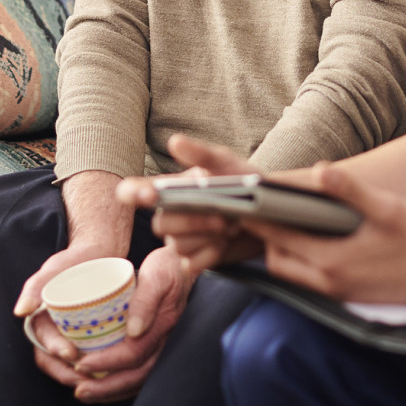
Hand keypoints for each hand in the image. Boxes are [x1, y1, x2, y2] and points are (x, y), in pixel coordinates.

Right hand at [15, 242, 123, 385]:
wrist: (100, 255)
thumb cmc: (73, 261)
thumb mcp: (53, 270)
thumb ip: (35, 287)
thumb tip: (21, 312)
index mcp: (41, 323)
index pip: (44, 348)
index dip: (55, 355)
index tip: (71, 355)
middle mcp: (54, 334)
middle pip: (57, 364)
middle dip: (69, 374)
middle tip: (88, 376)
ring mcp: (72, 338)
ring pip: (74, 367)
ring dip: (84, 376)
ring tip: (101, 378)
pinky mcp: (89, 338)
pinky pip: (91, 359)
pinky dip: (98, 367)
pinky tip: (111, 369)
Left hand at [66, 245, 195, 402]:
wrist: (185, 266)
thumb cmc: (168, 267)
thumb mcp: (157, 274)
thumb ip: (146, 300)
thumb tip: (134, 331)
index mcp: (164, 325)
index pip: (133, 353)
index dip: (107, 362)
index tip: (81, 364)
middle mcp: (165, 342)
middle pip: (136, 376)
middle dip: (106, 387)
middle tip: (79, 390)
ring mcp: (162, 347)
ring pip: (138, 380)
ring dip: (111, 391)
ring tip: (84, 393)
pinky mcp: (157, 347)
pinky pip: (139, 374)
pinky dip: (120, 385)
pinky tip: (101, 386)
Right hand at [117, 135, 265, 271]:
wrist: (270, 214)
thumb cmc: (244, 184)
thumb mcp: (226, 164)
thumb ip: (201, 154)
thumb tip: (175, 142)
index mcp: (173, 187)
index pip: (139, 189)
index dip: (134, 192)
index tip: (146, 194)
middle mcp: (173, 213)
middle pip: (161, 224)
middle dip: (192, 221)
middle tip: (222, 215)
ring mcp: (183, 238)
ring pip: (177, 245)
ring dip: (206, 237)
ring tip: (229, 226)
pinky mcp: (196, 258)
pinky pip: (190, 264)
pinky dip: (210, 255)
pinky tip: (224, 244)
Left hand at [242, 161, 405, 305]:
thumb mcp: (388, 208)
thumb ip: (351, 191)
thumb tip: (321, 171)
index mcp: (333, 262)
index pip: (279, 240)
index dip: (258, 220)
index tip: (242, 201)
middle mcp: (331, 283)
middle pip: (278, 262)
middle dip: (267, 238)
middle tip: (263, 209)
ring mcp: (341, 293)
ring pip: (294, 274)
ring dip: (285, 250)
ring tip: (286, 221)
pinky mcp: (351, 296)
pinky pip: (312, 280)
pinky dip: (303, 261)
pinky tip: (316, 239)